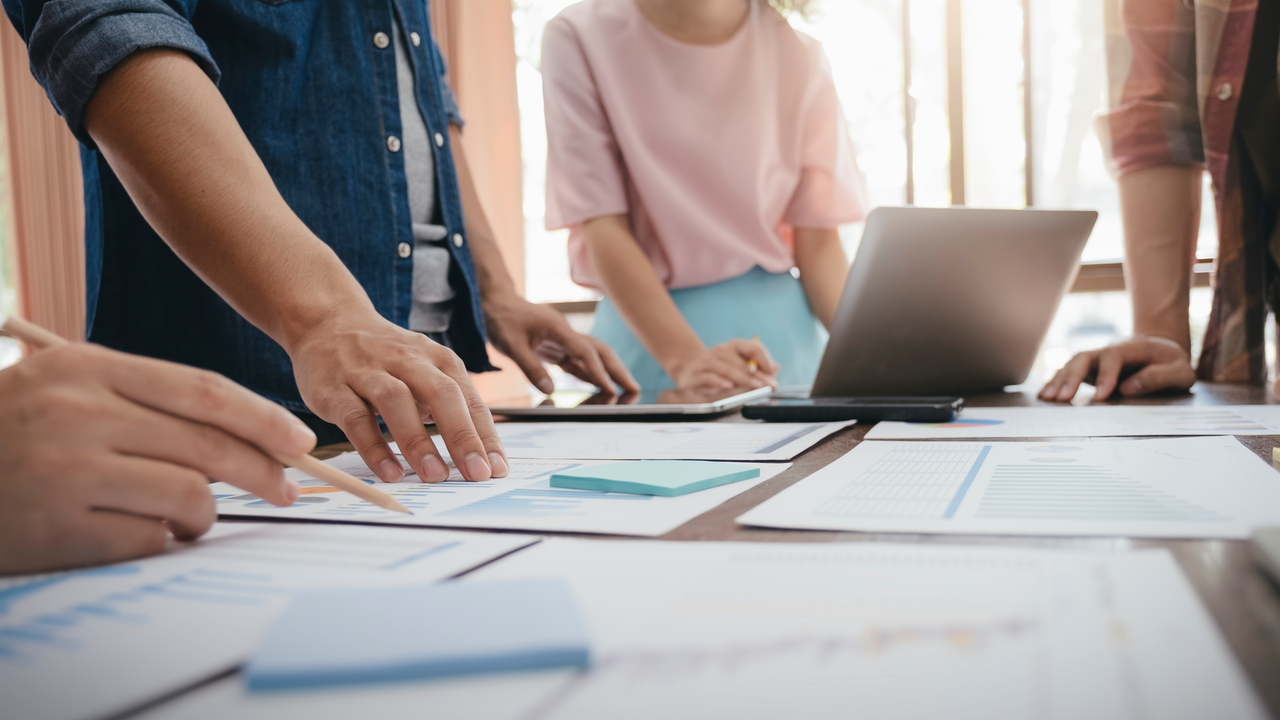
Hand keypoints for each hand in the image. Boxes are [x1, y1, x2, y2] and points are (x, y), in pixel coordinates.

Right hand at [0, 344, 315, 574]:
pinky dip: (163, 541)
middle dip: (261, 469)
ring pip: (188, 495)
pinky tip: (147, 533)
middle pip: (208, 444)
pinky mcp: (58, 528)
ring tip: (193, 516)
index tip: (299, 441)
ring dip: (205, 513)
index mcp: (88, 368)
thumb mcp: (69, 386)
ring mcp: (67, 471)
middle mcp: (79, 413)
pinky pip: (150, 539)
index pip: (204, 391)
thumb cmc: (16, 430)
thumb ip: (148, 400)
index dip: (263, 418)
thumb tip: (249, 433)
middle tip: (285, 488)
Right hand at [287, 311, 507, 483]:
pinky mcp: (334, 389)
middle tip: (476, 474)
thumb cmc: (388, 358)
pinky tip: (389, 472)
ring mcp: (368, 371)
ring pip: (396, 402)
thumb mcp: (426, 371)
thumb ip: (450, 406)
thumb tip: (481, 455)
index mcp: (437, 359)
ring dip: (417, 441)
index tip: (497, 469)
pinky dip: (373, 447)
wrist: (328, 322)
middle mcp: (406, 360)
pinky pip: (355, 418)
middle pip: (441, 394)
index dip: (485, 435)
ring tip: (434, 476)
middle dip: (462, 436)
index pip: (469, 398)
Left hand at [483, 294, 639, 395]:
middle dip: (617, 370)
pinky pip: (579, 361)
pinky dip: (591, 373)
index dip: (598, 371)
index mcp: (558, 329)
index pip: (584, 352)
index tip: (611, 389)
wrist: (496, 302)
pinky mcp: (557, 346)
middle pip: (599, 351)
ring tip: (625, 390)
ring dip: (609, 372)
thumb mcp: (511, 345)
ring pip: (593, 355)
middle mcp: (566, 333)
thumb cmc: (502, 319)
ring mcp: (563, 339)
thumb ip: (530, 368)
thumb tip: (550, 390)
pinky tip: (601, 386)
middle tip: (633, 389)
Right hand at [670, 340, 778, 391]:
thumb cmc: (719, 370)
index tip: (772, 375)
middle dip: (758, 376)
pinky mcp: (696, 375)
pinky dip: (719, 382)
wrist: (689, 371)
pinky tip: (729, 386)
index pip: (753, 348)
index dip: (765, 362)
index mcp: (734, 346)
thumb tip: (776, 367)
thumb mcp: (738, 366)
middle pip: (742, 362)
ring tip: (755, 387)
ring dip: (743, 379)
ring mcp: (707, 362)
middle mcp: (720, 351)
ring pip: (727, 369)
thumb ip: (758, 367)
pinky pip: (709, 378)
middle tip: (768, 386)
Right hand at [1038, 336, 1194, 401]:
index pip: (1113, 357)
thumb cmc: (1173, 364)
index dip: (1106, 375)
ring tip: (1047, 397)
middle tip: (1063, 398)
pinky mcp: (1090, 370)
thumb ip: (1160, 377)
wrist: (1162, 351)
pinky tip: (1044, 395)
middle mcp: (1109, 351)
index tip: (1101, 397)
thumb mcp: (1181, 372)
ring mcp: (1098, 360)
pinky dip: (1055, 382)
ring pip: (1072, 363)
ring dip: (1058, 380)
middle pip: (1084, 357)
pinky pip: (1069, 372)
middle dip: (1072, 377)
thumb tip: (1129, 388)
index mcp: (1133, 349)